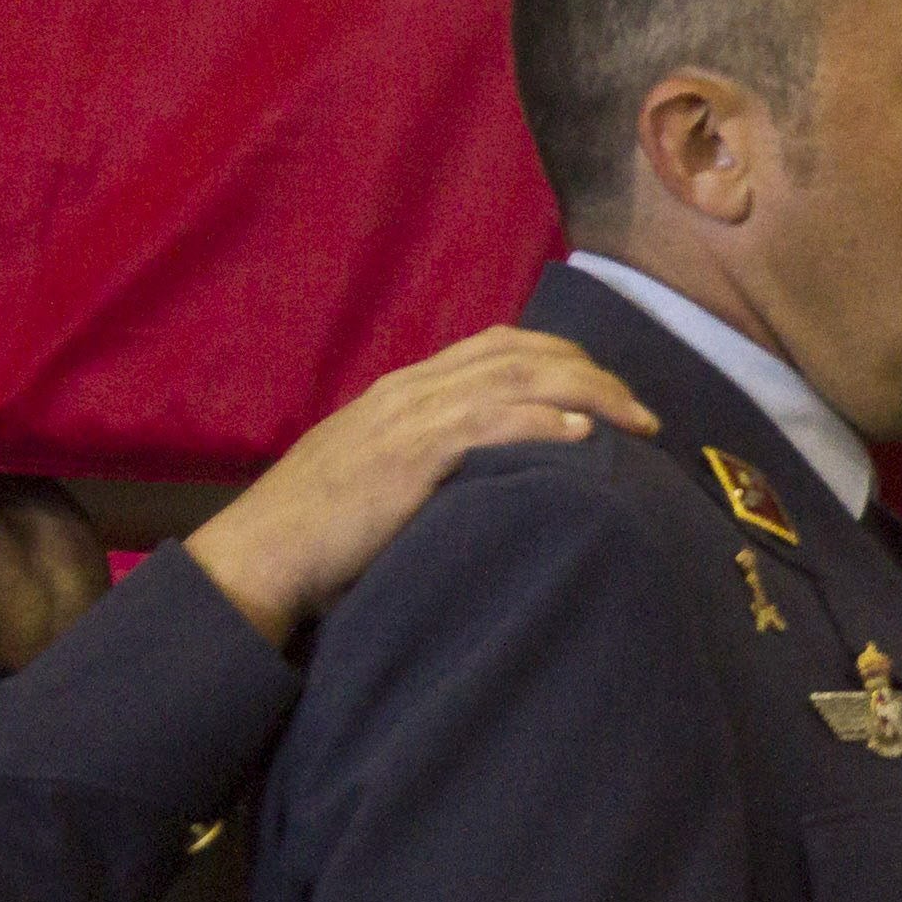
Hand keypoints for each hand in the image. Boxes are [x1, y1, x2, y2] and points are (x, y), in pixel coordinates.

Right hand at [185, 327, 653, 647]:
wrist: (260, 555)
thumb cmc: (316, 532)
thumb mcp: (376, 476)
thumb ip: (425, 460)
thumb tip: (486, 472)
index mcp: (404, 390)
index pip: (498, 346)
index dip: (563, 356)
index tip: (607, 386)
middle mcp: (412, 389)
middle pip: (523, 353)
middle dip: (593, 373)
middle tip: (641, 409)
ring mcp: (411, 418)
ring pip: (519, 379)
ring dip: (589, 395)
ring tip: (636, 421)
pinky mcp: (410, 455)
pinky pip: (492, 424)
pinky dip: (544, 425)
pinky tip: (584, 439)